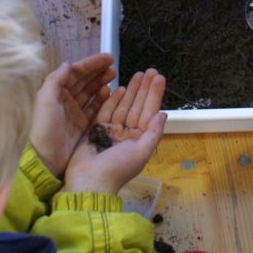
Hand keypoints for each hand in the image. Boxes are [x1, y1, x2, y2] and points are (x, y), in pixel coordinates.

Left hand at [29, 54, 116, 177]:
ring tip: (113, 77)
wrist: (47, 161)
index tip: (107, 58)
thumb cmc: (45, 128)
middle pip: (84, 80)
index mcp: (56, 91)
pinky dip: (102, 99)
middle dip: (98, 71)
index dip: (90, 64)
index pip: (75, 72)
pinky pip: (94, 107)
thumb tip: (68, 63)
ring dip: (101, 83)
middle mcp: (65, 99)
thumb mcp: (45, 101)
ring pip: (90, 92)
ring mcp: (75, 112)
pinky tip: (109, 92)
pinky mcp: (83, 124)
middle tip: (113, 67)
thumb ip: (56, 80)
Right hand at [63, 68, 166, 195]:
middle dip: (144, 88)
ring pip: (123, 106)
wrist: (89, 181)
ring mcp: (111, 131)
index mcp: (139, 140)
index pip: (149, 112)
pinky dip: (113, 99)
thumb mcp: (140, 152)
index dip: (154, 94)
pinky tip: (120, 87)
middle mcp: (127, 134)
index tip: (159, 77)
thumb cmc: (117, 168)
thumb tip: (163, 114)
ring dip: (131, 90)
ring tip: (138, 74)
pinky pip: (106, 110)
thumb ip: (153, 133)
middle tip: (150, 70)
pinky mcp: (96, 129)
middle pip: (137, 106)